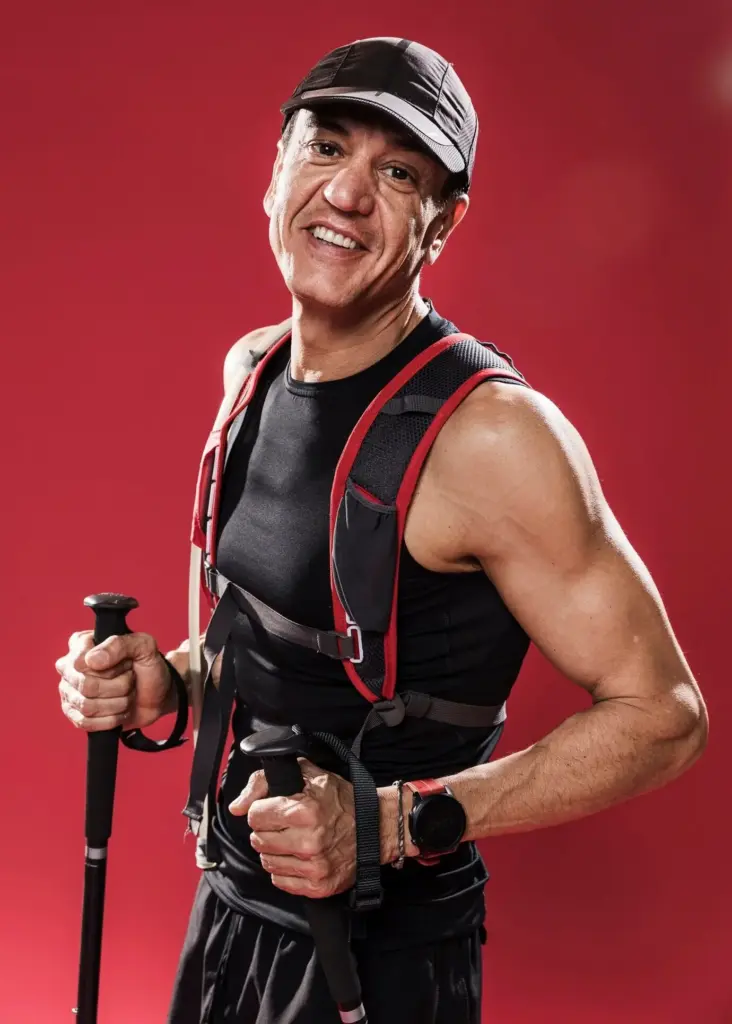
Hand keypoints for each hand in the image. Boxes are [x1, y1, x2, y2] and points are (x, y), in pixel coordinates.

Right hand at [56, 630, 172, 731]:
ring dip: (117, 703)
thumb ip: (120, 644)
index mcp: (81, 644)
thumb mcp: (144, 646)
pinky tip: (120, 711)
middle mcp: (70, 668)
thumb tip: (91, 660)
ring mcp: (70, 692)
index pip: (81, 662)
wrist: (158, 695)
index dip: (111, 668)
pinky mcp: (76, 715)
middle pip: (86, 686)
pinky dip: (111, 719)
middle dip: (118, 687)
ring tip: (127, 694)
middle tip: (130, 680)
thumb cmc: (149, 667)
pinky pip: (86, 723)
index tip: (127, 664)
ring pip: (87, 706)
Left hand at [229, 759, 356, 898]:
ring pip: (266, 861)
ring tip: (293, 839)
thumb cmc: (341, 799)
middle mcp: (308, 841)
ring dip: (275, 850)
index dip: (262, 809)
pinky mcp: (317, 886)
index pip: (254, 815)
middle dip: (267, 830)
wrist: (377, 828)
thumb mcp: (308, 774)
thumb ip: (264, 782)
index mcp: (305, 810)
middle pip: (258, 840)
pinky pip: (280, 881)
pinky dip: (285, 869)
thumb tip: (236, 806)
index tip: (275, 808)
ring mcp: (313, 867)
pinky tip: (299, 856)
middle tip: (286, 824)